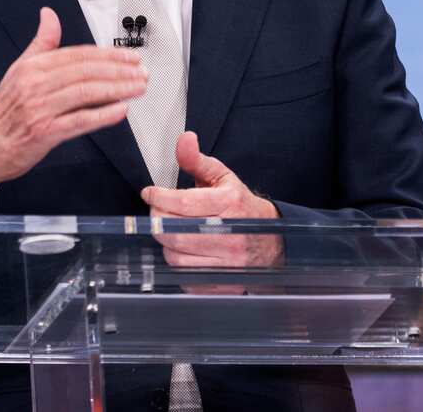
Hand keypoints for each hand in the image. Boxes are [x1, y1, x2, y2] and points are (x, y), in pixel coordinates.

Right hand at [0, 7, 146, 192]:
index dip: (108, 55)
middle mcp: (35, 84)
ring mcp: (40, 108)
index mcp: (32, 67)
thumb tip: (49, 15)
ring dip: (117, 89)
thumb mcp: (18, 70)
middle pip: (86, 71)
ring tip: (137, 88)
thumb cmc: (4, 112)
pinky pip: (79, 120)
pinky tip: (120, 110)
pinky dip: (102, 115)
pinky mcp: (44, 132)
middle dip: (119, 70)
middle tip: (141, 72)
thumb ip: (41, 44)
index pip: (78, 55)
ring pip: (86, 93)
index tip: (130, 57)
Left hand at [141, 132, 283, 267]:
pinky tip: (184, 250)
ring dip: (166, 243)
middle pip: (175, 232)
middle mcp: (230, 234)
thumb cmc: (242, 208)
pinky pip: (185, 276)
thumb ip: (198, 160)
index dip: (159, 197)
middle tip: (157, 211)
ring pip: (176, 256)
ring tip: (172, 231)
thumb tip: (184, 140)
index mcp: (230, 204)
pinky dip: (178, 263)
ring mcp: (227, 262)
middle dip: (158, 220)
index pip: (183, 202)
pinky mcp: (222, 283)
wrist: (273, 242)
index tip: (150, 193)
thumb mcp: (223, 178)